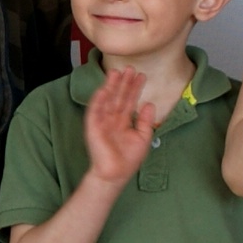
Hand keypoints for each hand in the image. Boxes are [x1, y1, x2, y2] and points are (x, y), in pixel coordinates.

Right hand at [82, 67, 159, 184]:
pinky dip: (98, 100)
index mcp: (123, 121)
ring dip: (111, 86)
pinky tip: (104, 89)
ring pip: (107, 100)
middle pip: (118, 97)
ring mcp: (102, 122)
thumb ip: (146, 121)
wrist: (116, 174)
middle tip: (130, 68)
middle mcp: (112, 119)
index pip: (129, 101)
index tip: (142, 75)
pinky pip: (95, 111)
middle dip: (124, 83)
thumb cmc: (129, 159)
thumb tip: (149, 104)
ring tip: (116, 72)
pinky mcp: (93, 127)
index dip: (135, 88)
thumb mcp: (143, 137)